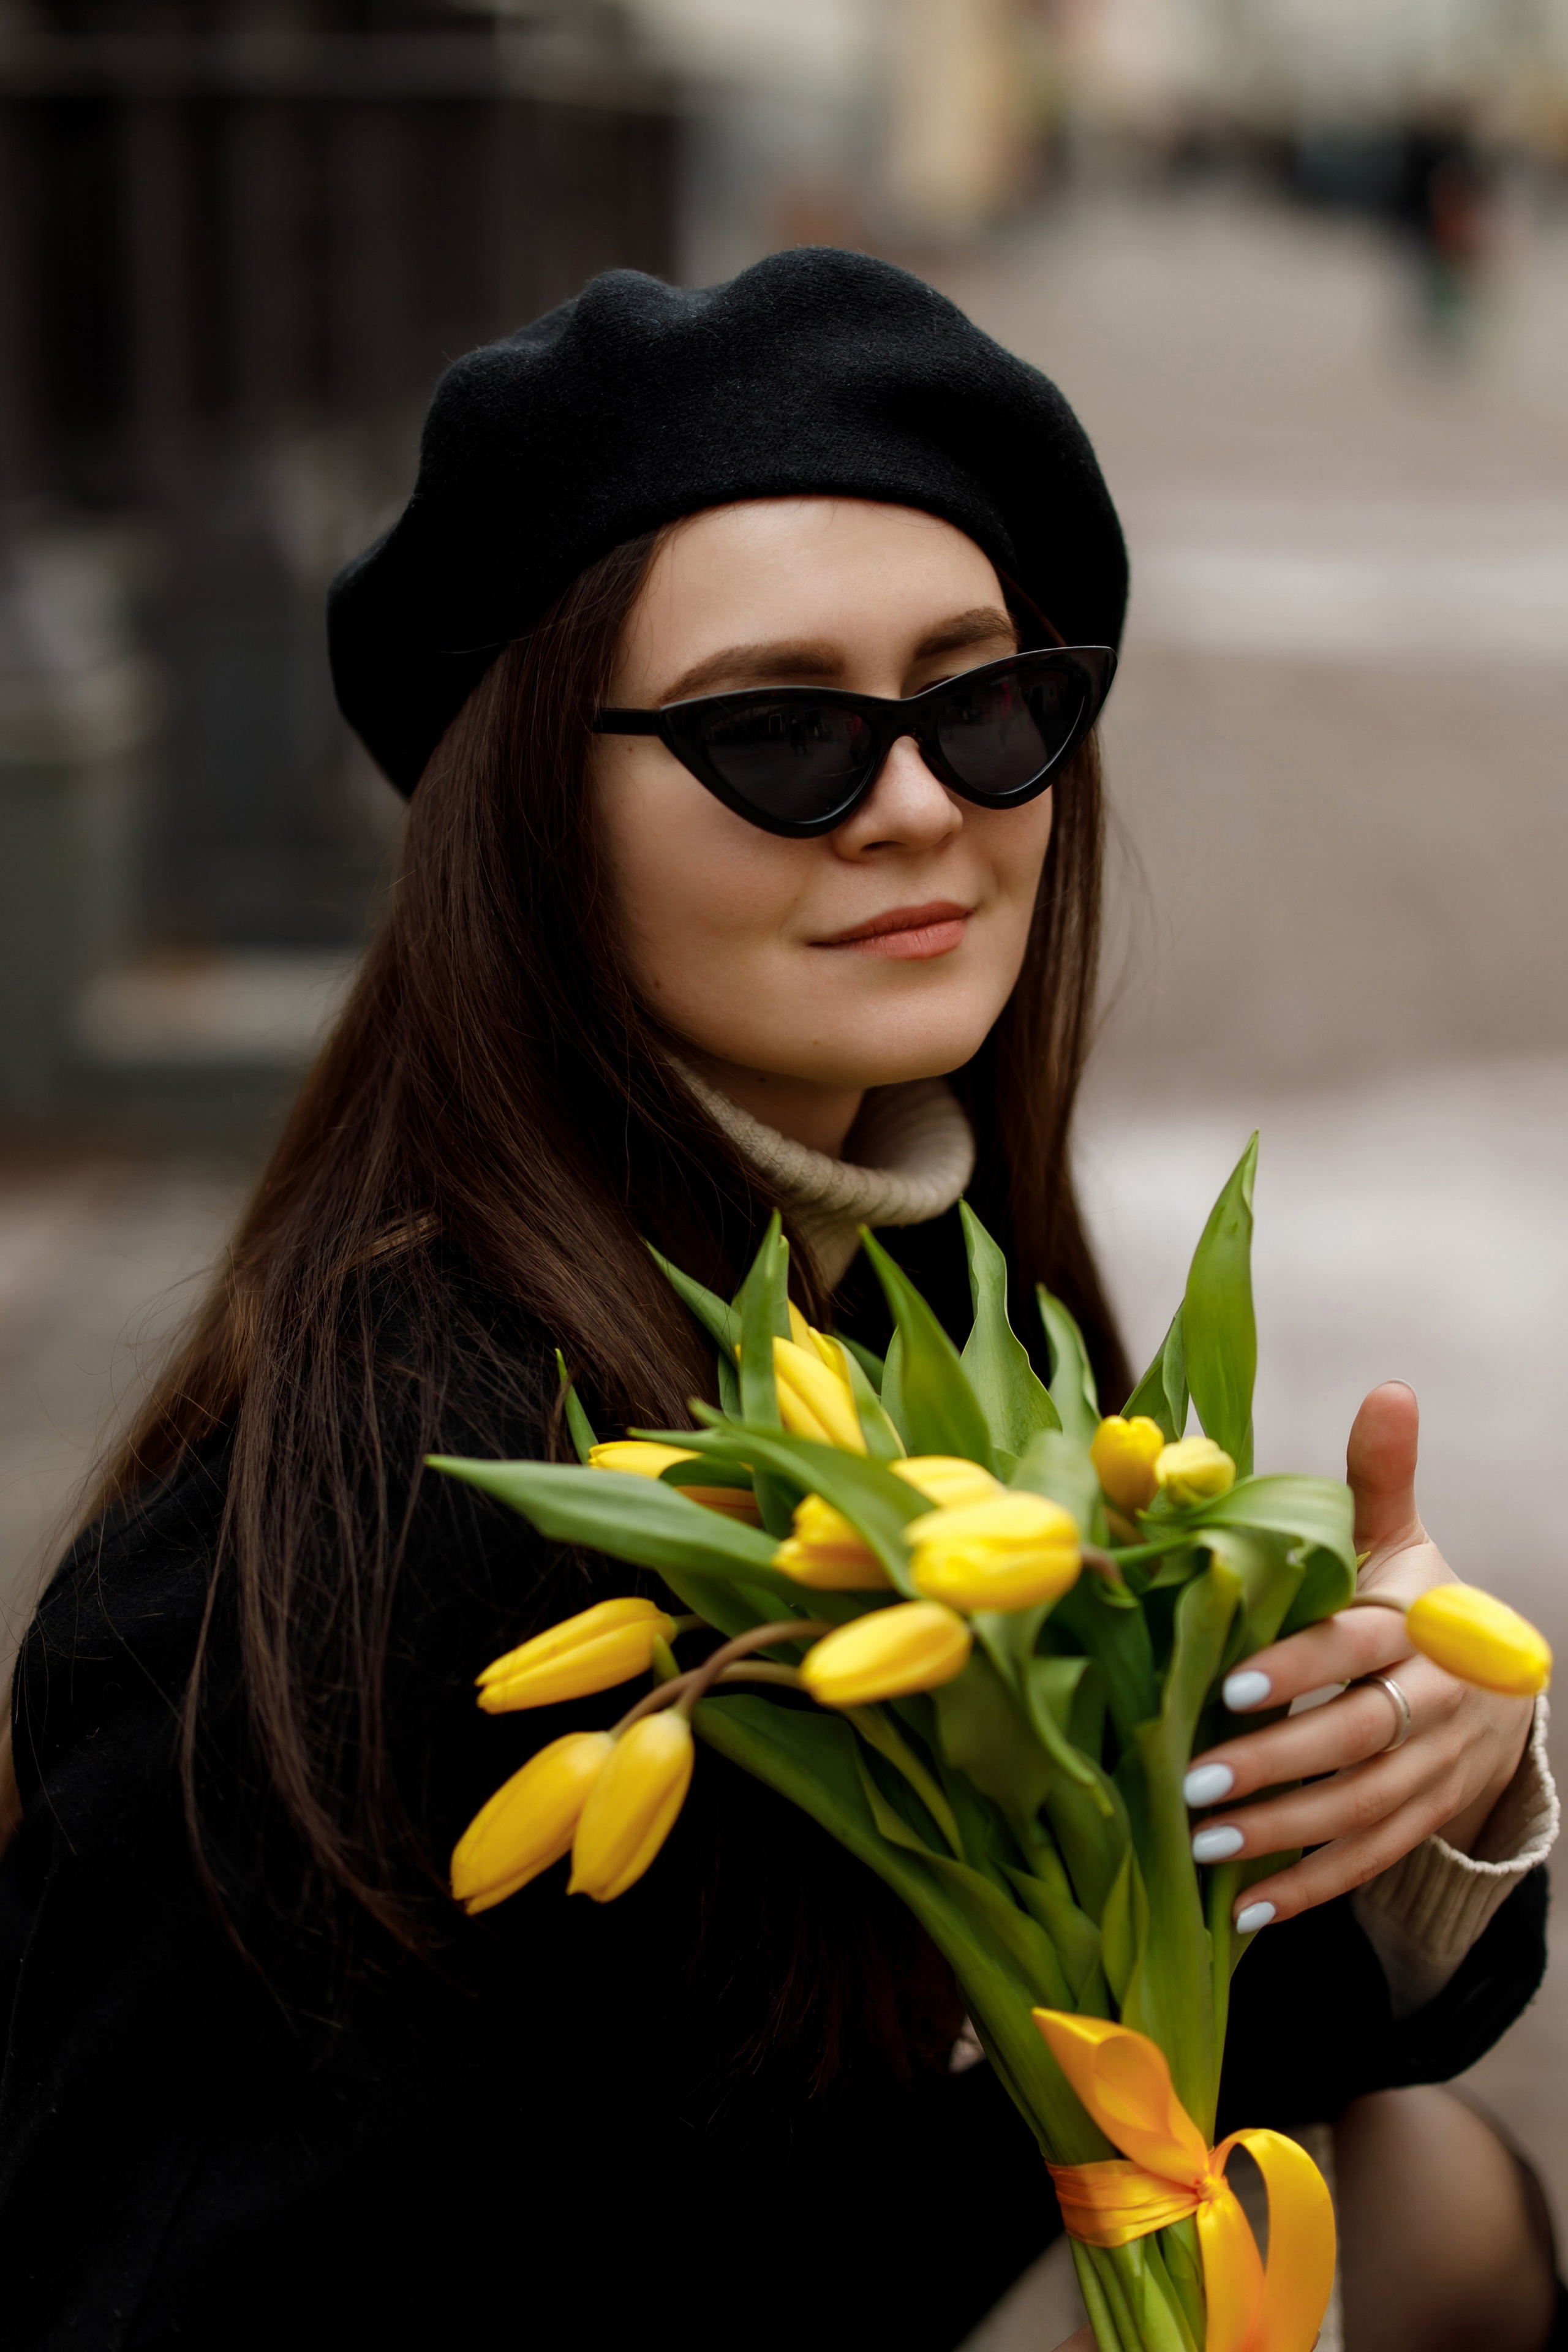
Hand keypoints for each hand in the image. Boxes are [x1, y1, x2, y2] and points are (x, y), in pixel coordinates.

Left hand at [1182, 1382, 1533, 1931]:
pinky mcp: (1422, 1821)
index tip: (1232, 1684)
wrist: (1498, 1685)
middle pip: (1354, 1739)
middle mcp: (1433, 1705)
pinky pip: (1369, 1863)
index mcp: (1420, 1628)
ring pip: (1359, 1811)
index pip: (1355, 1648)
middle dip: (1275, 1763)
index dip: (1299, 1668)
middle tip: (1192, 1778)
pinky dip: (1310, 1889)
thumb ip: (1379, 1476)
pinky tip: (1247, 1912)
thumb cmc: (1414, 1600)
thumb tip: (1390, 1389)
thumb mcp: (1401, 1538)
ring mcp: (1433, 1772)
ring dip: (1281, 1836)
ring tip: (1204, 1849)